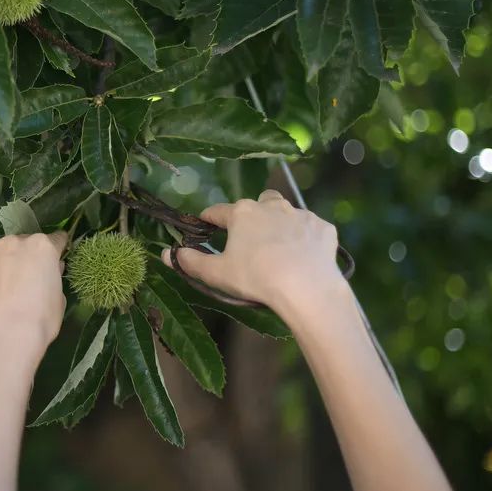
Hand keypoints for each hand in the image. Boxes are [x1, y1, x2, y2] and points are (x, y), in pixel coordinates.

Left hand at [0, 232, 68, 368]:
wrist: (2, 337)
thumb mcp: (58, 299)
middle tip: (34, 276)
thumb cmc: (40, 319)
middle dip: (32, 256)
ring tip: (13, 285)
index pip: (56, 239)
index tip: (59, 258)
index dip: (59, 249)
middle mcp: (15, 244)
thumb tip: (51, 271)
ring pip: (6, 253)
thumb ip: (54, 279)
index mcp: (42, 247)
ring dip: (12, 262)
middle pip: (27, 243)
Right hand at [161, 190, 346, 330]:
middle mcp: (271, 205)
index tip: (205, 228)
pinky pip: (310, 229)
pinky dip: (305, 238)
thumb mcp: (217, 275)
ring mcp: (300, 214)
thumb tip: (168, 253)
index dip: (208, 220)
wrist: (307, 287)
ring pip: (285, 211)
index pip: (217, 212)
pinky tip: (304, 257)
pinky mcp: (323, 227)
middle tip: (249, 240)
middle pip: (256, 203)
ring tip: (278, 247)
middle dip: (250, 215)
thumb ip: (190, 263)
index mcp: (241, 213)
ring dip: (279, 222)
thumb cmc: (256, 278)